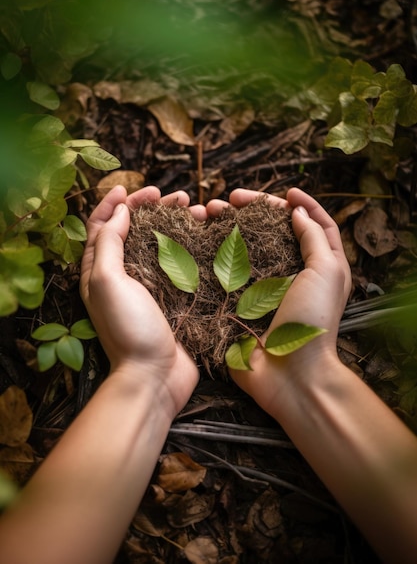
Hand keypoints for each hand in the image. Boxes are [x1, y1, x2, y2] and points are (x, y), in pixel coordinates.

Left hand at [80, 185, 199, 415]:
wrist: (155, 377)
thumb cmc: (128, 329)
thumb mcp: (108, 282)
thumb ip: (109, 243)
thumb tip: (118, 212)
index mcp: (99, 271)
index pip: (101, 227)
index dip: (113, 203)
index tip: (132, 189)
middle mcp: (122, 276)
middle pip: (134, 230)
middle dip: (151, 208)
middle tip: (174, 196)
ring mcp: (149, 288)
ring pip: (160, 244)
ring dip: (175, 224)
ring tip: (197, 210)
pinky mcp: (172, 298)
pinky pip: (180, 264)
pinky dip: (191, 246)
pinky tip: (206, 237)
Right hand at [206, 188, 351, 417]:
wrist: (290, 375)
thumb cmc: (313, 321)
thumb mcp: (327, 273)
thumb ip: (315, 238)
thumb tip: (297, 210)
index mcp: (318, 266)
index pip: (311, 225)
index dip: (300, 204)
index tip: (285, 192)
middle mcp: (289, 273)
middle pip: (270, 231)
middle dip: (250, 210)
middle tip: (228, 200)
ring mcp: (261, 288)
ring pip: (242, 247)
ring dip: (225, 227)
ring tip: (205, 213)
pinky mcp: (237, 303)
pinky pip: (223, 272)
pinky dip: (211, 254)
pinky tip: (198, 240)